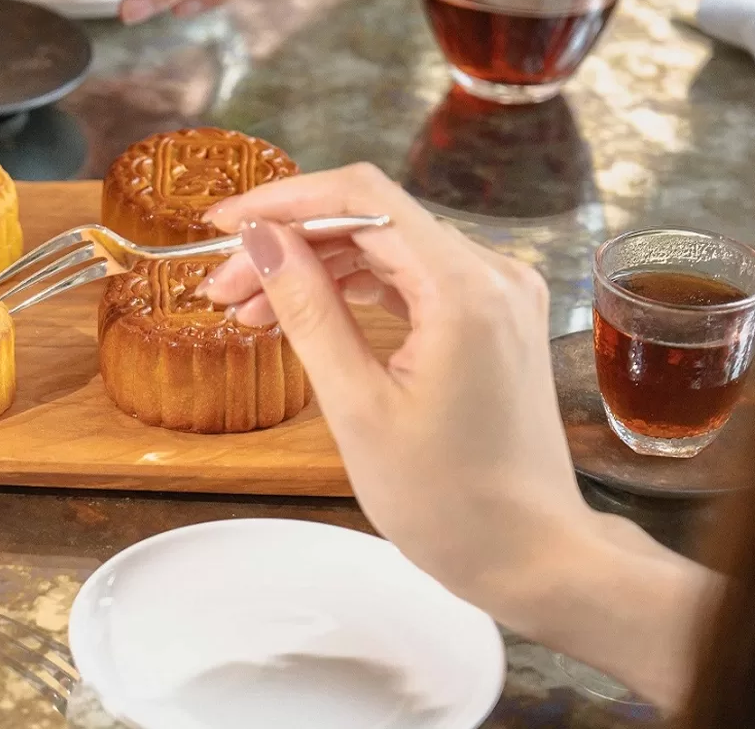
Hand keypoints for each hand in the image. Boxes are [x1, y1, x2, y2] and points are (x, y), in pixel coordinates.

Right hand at [194, 164, 599, 616]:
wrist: (532, 555)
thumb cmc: (451, 501)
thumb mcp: (358, 407)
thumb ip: (308, 310)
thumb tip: (261, 241)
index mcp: (465, 290)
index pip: (363, 198)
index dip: (284, 200)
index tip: (223, 225)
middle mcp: (493, 274)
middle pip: (372, 220)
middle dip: (290, 242)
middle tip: (222, 288)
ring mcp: (498, 294)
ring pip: (388, 248)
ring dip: (316, 266)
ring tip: (249, 308)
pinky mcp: (493, 318)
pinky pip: (412, 278)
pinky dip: (354, 288)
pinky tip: (305, 314)